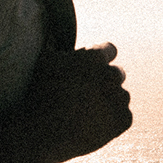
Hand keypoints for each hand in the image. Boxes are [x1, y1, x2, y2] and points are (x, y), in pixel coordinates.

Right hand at [12, 41, 131, 162]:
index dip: (99, 60)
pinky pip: (124, 117)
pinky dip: (113, 122)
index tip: (90, 69)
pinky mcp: (123, 120)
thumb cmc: (39, 95)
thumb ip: (55, 42)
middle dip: (104, 81)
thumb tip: (54, 28)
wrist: (42, 134)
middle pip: (116, 74)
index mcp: (94, 58)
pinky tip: (94, 126)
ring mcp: (119, 99)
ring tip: (88, 113)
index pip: (109, 50)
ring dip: (109, 101)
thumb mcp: (44, 61)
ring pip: (121, 96)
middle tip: (86, 94)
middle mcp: (111, 76)